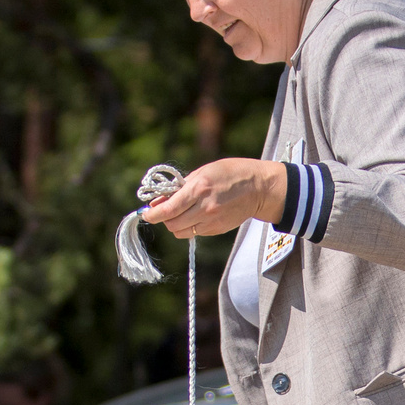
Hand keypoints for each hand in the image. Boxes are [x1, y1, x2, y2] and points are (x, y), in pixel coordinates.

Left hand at [142, 158, 286, 238]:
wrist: (259, 188)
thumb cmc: (230, 173)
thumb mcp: (203, 172)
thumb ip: (180, 187)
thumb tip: (159, 201)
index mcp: (199, 189)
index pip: (168, 209)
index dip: (153, 214)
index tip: (146, 214)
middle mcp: (204, 208)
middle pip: (172, 224)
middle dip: (164, 219)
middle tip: (165, 211)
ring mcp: (212, 221)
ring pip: (182, 232)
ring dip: (176, 224)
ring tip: (181, 213)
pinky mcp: (218, 229)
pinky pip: (196, 232)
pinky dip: (191, 226)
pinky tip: (197, 214)